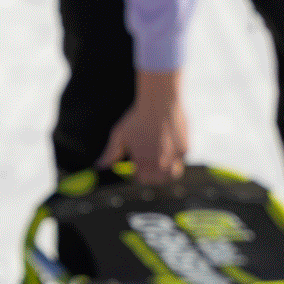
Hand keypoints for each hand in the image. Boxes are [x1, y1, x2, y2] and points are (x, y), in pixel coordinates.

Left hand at [99, 69, 189, 183]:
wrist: (160, 102)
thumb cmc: (138, 117)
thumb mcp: (119, 135)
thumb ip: (110, 153)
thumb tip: (98, 166)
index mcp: (142, 162)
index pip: (142, 180)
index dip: (140, 174)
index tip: (139, 167)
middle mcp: (159, 164)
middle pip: (157, 180)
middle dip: (153, 175)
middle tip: (151, 163)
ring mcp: (174, 158)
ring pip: (171, 174)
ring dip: (167, 171)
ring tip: (163, 160)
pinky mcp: (185, 150)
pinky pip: (180, 160)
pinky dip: (176, 157)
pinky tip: (170, 143)